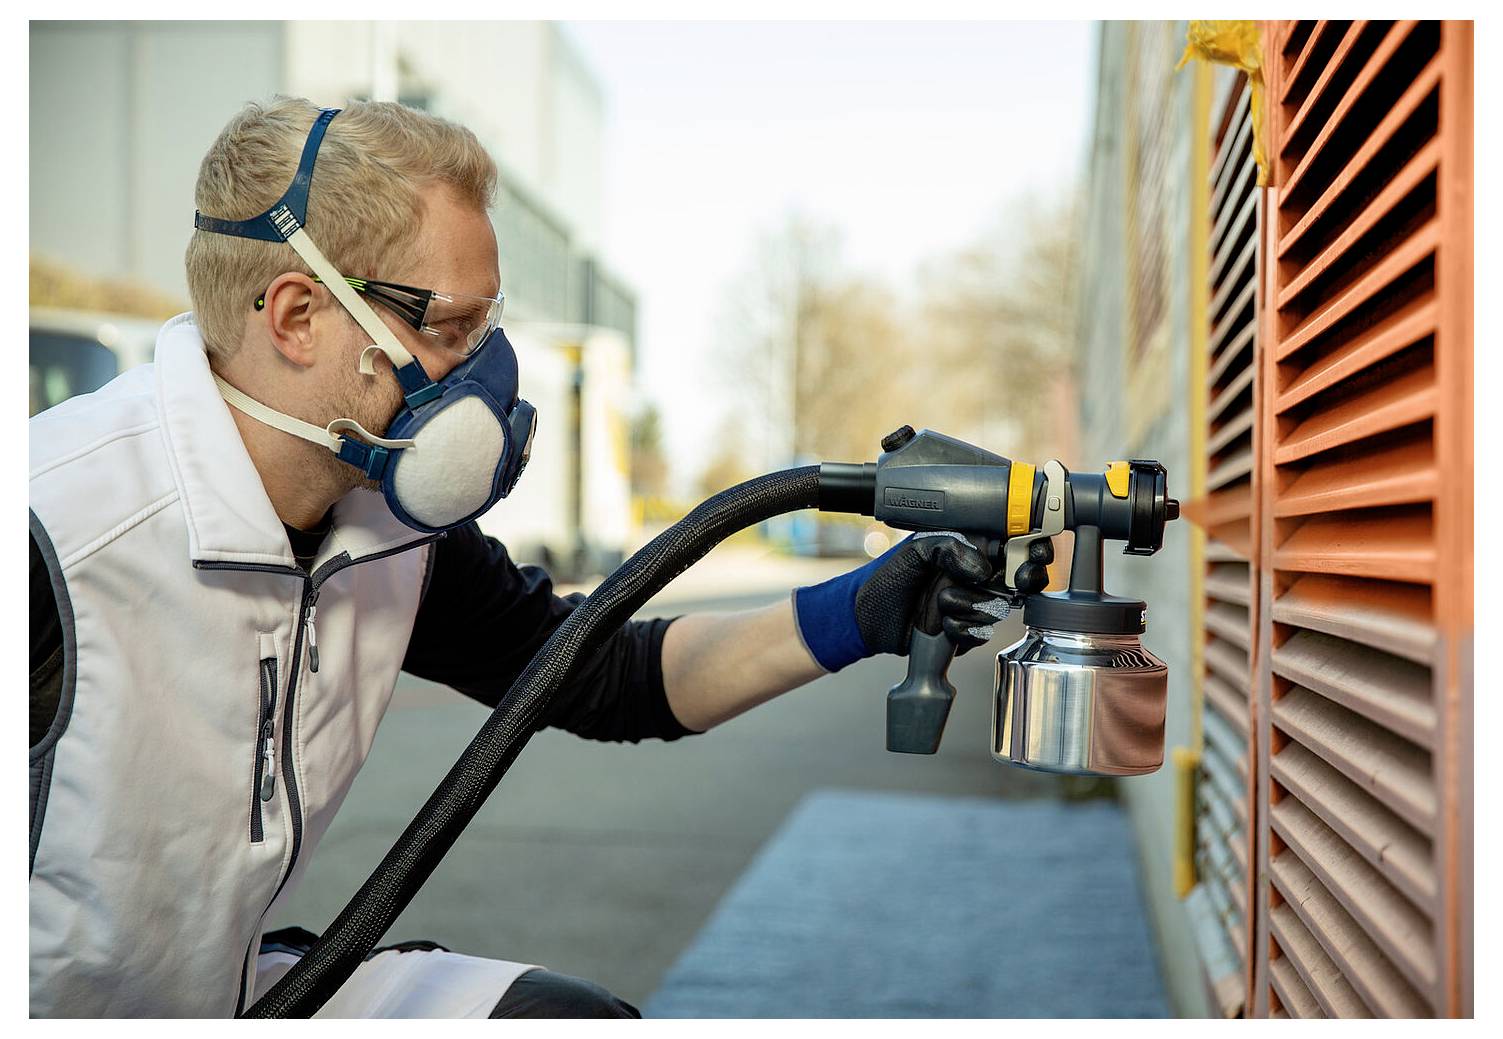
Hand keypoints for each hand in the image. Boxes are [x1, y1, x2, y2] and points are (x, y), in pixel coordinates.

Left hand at [791, 531, 1053, 672]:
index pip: (1012, 546)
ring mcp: (973, 604)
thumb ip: (949, 547)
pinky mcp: (966, 632)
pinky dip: (963, 630)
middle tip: (989, 584)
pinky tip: (943, 625)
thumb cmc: (887, 577)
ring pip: (999, 608)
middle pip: (1017, 580)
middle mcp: (975, 576)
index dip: (1029, 551)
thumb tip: (982, 568)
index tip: (1030, 557)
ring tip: (941, 602)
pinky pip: (982, 633)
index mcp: (968, 548)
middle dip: (1007, 584)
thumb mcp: (915, 550)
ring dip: (971, 607)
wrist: (866, 619)